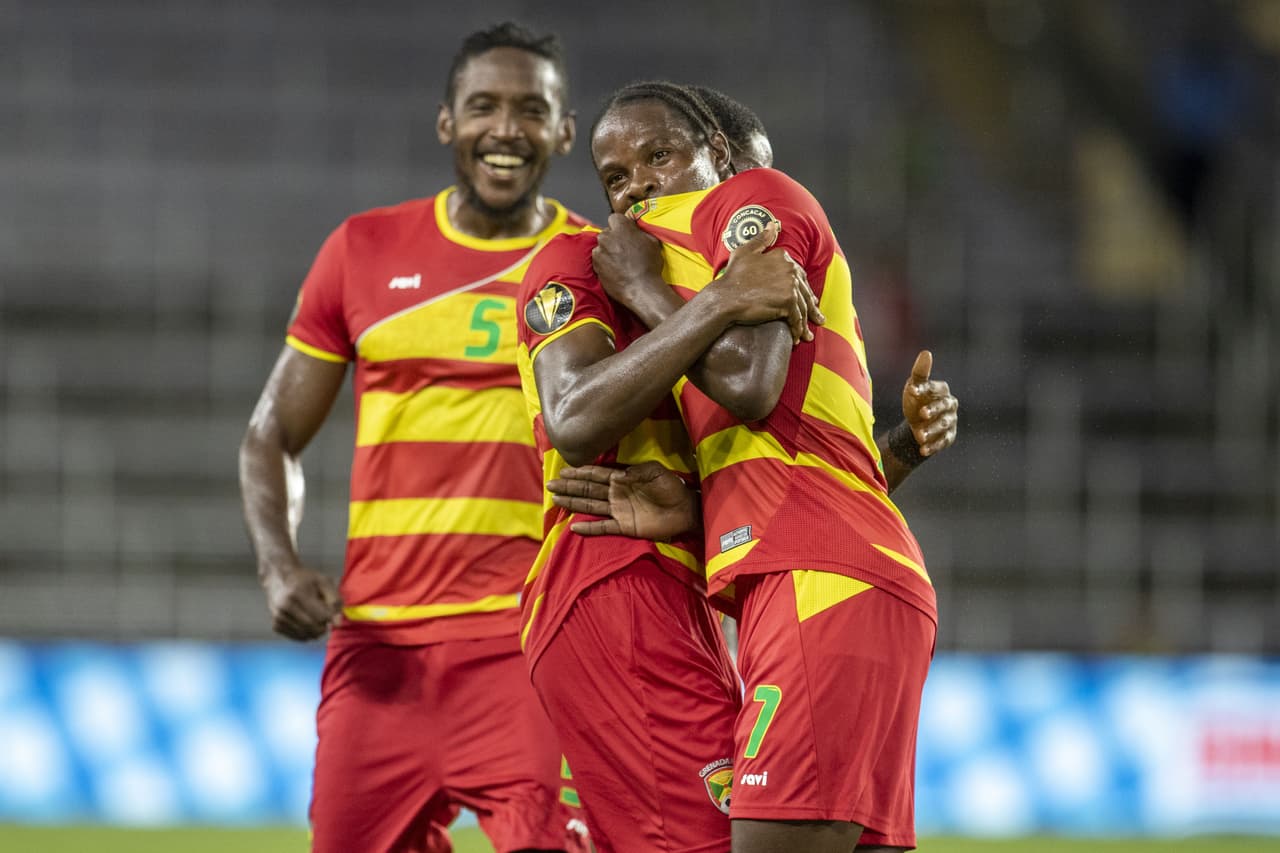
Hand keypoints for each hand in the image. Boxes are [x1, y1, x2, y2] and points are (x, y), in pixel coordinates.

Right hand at [261, 565, 342, 640]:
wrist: (278, 578)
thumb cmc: (305, 579)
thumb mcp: (323, 582)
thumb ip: (335, 601)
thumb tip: (338, 624)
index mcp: (298, 594)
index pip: (322, 617)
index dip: (331, 617)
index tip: (331, 612)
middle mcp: (286, 607)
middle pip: (314, 628)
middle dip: (324, 625)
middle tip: (324, 616)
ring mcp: (279, 617)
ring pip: (306, 635)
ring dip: (316, 631)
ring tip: (315, 617)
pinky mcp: (276, 625)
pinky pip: (298, 638)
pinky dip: (306, 633)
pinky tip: (306, 621)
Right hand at [547, 461, 697, 539]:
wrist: (685, 510)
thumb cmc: (672, 487)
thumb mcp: (656, 472)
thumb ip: (637, 471)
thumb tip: (618, 475)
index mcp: (623, 479)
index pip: (596, 475)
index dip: (580, 473)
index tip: (563, 471)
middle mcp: (616, 494)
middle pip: (588, 490)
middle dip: (569, 487)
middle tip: (550, 485)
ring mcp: (619, 510)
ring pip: (591, 506)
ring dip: (573, 503)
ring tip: (556, 500)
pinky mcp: (625, 526)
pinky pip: (603, 527)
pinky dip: (589, 529)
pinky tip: (574, 528)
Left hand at [592, 213, 666, 308]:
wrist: (641, 288)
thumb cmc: (649, 266)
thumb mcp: (652, 242)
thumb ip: (640, 231)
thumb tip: (635, 229)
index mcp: (621, 227)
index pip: (615, 218)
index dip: (620, 225)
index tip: (625, 232)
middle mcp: (607, 236)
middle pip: (607, 232)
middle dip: (613, 238)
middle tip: (624, 249)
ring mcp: (599, 251)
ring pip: (601, 246)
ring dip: (608, 250)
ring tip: (620, 261)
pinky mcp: (595, 264)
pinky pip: (598, 259)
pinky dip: (604, 262)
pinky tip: (615, 269)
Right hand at [714, 221, 824, 342]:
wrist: (725, 298)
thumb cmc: (732, 276)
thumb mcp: (745, 251)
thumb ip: (762, 239)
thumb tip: (773, 226)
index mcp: (782, 257)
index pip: (800, 275)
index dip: (804, 289)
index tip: (809, 300)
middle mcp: (790, 269)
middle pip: (805, 292)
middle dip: (811, 307)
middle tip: (816, 319)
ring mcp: (790, 285)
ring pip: (803, 307)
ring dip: (806, 323)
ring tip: (807, 335)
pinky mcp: (788, 301)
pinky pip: (797, 318)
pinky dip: (798, 330)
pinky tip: (797, 338)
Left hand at [901, 350, 957, 456]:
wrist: (916, 424)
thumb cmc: (916, 401)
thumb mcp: (914, 387)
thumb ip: (920, 372)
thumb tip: (926, 353)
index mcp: (941, 390)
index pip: (933, 388)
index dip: (923, 389)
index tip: (911, 390)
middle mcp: (949, 405)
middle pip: (943, 407)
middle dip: (933, 410)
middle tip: (922, 415)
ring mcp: (950, 421)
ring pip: (943, 425)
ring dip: (932, 430)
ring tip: (919, 436)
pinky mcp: (948, 436)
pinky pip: (942, 441)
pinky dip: (933, 446)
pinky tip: (923, 450)